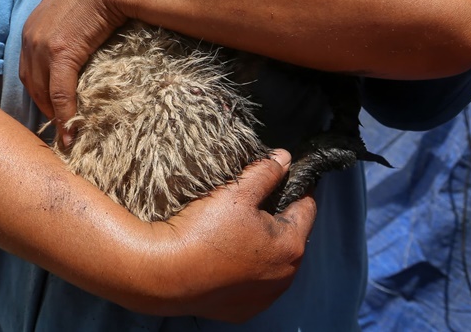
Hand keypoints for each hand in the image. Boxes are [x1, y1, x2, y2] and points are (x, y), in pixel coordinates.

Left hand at [19, 0, 126, 142]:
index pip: (28, 68)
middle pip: (30, 83)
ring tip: (66, 134)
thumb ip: (68, 25)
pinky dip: (64, 115)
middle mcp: (30, 38)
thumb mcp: (73, 7)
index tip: (50, 107)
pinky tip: (71, 131)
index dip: (38, 91)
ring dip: (53, 116)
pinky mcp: (61, 52)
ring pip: (43, 92)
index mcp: (31, 27)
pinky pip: (60, 92)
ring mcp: (43, 46)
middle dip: (42, 107)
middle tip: (58, 126)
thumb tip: (81, 40)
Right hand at [148, 150, 316, 321]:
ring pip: (271, 263)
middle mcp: (284, 277)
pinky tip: (223, 258)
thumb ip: (266, 172)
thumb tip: (284, 159)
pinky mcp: (241, 311)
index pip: (306, 208)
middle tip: (248, 204)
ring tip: (232, 231)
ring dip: (260, 247)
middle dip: (275, 219)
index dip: (294, 189)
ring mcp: (263, 298)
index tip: (280, 179)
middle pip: (289, 237)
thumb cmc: (202, 230)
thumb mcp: (236, 191)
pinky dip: (243, 271)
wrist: (163, 273)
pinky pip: (251, 284)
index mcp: (290, 246)